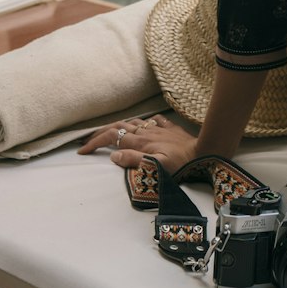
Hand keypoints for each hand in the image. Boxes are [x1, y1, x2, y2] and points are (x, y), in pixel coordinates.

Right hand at [77, 113, 199, 170]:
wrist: (203, 152)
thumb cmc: (180, 164)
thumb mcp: (155, 166)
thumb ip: (134, 160)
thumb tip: (114, 155)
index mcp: (141, 142)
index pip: (112, 137)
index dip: (95, 142)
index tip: (82, 150)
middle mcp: (147, 132)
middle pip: (119, 127)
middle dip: (101, 133)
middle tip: (88, 140)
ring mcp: (159, 129)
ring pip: (134, 122)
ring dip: (119, 127)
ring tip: (110, 133)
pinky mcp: (170, 129)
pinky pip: (154, 120)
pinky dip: (144, 122)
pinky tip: (143, 124)